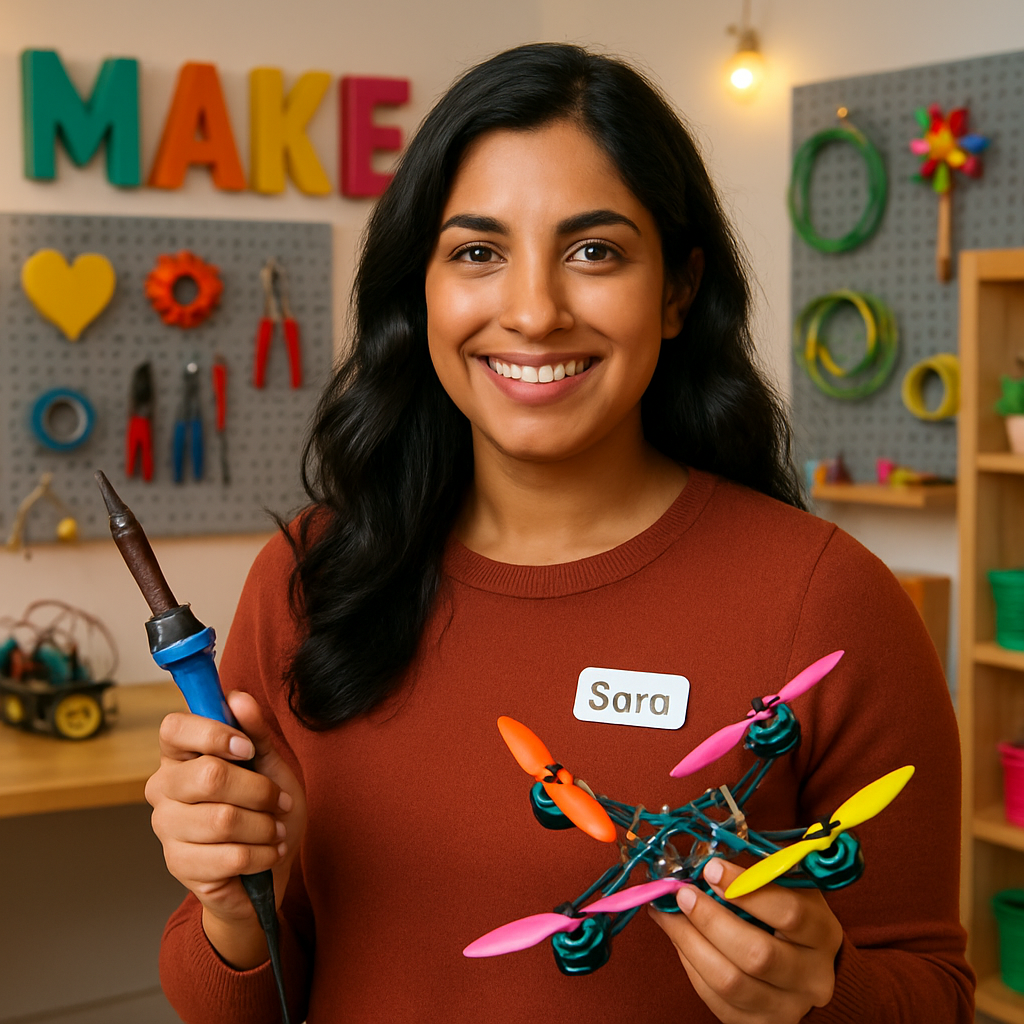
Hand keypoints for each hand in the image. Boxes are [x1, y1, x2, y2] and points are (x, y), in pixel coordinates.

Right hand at [145, 690, 306, 966]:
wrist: (270, 864)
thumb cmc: (265, 808)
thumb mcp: (270, 764)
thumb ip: (255, 731)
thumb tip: (238, 698)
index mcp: (180, 754)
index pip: (174, 728)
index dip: (214, 733)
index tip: (246, 748)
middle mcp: (162, 788)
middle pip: (209, 776)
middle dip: (258, 790)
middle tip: (278, 800)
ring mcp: (166, 827)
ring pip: (223, 820)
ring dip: (264, 826)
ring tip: (275, 830)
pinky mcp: (178, 865)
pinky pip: (229, 856)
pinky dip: (262, 853)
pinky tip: (268, 852)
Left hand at [649, 857, 842, 1022]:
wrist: (807, 969)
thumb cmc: (790, 918)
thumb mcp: (789, 889)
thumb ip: (758, 874)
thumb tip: (706, 862)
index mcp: (822, 934)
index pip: (789, 912)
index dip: (746, 890)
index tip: (711, 869)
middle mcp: (811, 977)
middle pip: (758, 955)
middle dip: (711, 920)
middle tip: (683, 893)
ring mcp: (787, 1007)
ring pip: (731, 982)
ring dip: (690, 942)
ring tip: (668, 913)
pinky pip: (716, 999)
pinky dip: (690, 965)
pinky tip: (678, 938)